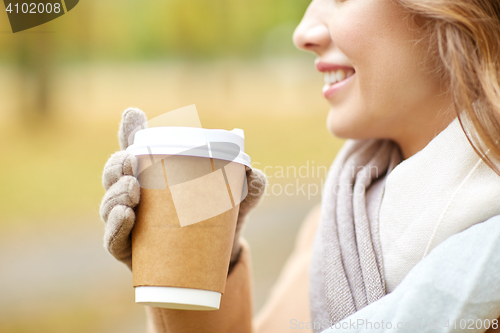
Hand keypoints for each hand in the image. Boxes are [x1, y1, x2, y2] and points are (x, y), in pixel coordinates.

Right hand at [99, 108, 266, 271]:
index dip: (130, 132)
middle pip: (115, 174)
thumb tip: (252, 172)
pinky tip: (125, 215)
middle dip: (117, 164)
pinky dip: (115, 226)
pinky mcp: (131, 251)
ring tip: (131, 190)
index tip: (134, 116)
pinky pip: (114, 239)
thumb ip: (249, 187)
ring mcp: (131, 223)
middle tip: (131, 163)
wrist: (216, 263)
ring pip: (110, 204)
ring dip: (115, 194)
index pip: (138, 151)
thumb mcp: (236, 203)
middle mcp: (138, 197)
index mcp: (158, 178)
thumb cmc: (219, 222)